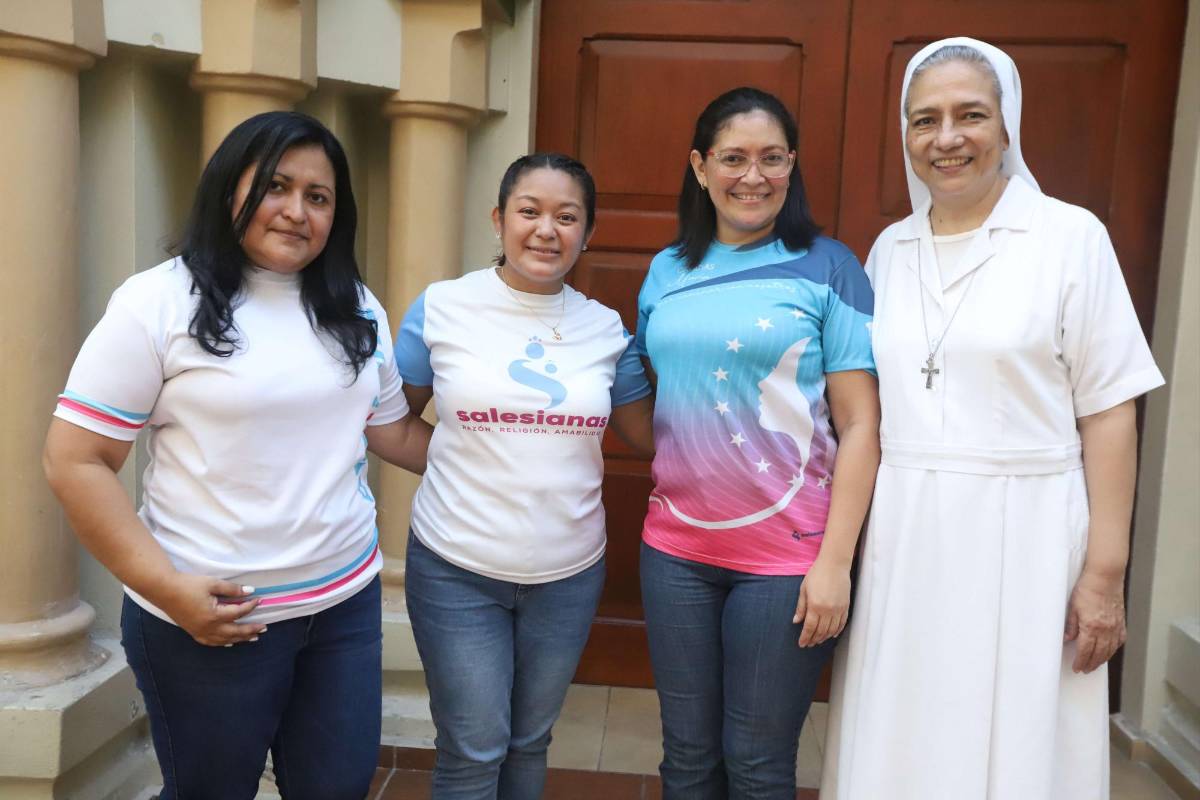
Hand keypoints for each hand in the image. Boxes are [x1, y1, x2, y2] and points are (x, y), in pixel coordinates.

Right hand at [151, 572, 266, 646]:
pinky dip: (223, 643)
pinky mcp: (193, 632)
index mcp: (214, 615)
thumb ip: (232, 589)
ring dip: (240, 639)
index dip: (250, 605)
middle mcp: (209, 627)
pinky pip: (211, 642)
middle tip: (264, 628)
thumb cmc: (188, 585)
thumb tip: (249, 591)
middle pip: (235, 631)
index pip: (238, 612)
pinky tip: (229, 643)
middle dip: (251, 630)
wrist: (164, 590)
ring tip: (253, 638)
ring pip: (225, 639)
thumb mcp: (212, 583)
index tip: (259, 599)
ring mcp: (200, 632)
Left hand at [793, 556, 850, 647]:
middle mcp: (828, 610)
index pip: (809, 627)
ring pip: (831, 630)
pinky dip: (836, 631)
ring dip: (824, 638)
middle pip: (820, 631)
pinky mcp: (846, 607)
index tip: (802, 644)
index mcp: (815, 606)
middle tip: (809, 644)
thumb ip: (801, 607)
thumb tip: (796, 621)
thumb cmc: (816, 574)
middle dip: (814, 639)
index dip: (805, 637)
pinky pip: (842, 623)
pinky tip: (831, 635)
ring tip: (818, 641)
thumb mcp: (804, 589)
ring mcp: (838, 609)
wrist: (834, 564)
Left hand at [1064, 569, 1125, 672]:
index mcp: (1092, 626)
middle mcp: (1106, 629)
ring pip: (1110, 649)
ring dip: (1102, 659)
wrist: (1105, 578)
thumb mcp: (1073, 607)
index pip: (1086, 650)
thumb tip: (1068, 639)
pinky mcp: (1121, 622)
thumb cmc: (1088, 588)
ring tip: (1095, 665)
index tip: (1077, 667)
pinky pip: (1119, 640)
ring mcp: (1115, 626)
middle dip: (1091, 664)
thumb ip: (1071, 625)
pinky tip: (1110, 651)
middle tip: (1085, 669)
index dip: (1081, 661)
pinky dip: (1114, 649)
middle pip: (1099, 653)